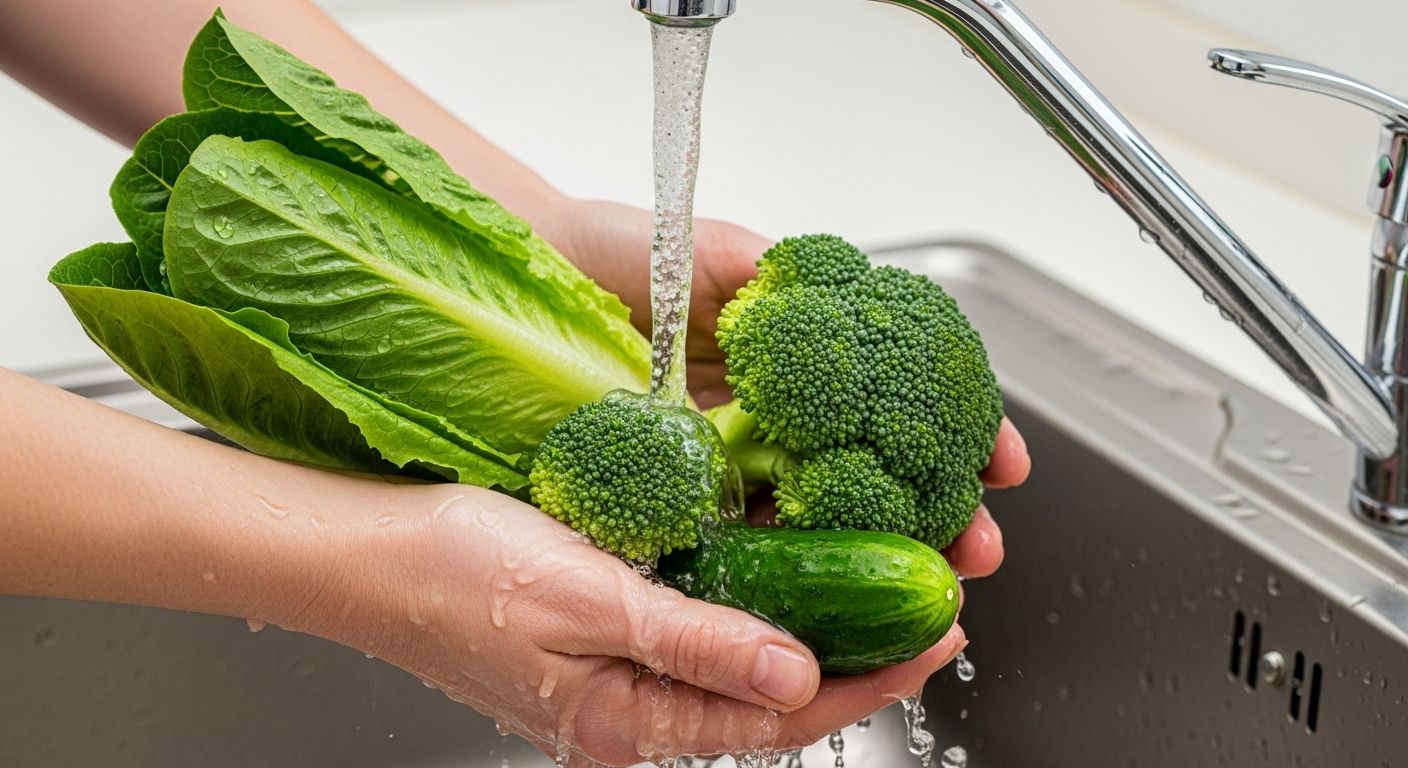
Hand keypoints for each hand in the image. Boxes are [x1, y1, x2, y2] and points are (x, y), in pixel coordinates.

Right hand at [293, 483, 967, 765]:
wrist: (362, 550)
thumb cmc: (449, 573)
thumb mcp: (582, 602)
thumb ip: (695, 642)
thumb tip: (799, 675)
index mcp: (631, 718)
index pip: (782, 713)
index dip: (870, 677)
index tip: (937, 636)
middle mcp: (634, 704)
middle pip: (775, 694)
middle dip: (861, 654)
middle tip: (933, 608)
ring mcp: (620, 670)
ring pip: (747, 660)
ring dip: (818, 626)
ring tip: (882, 588)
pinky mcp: (605, 628)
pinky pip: (706, 627)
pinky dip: (761, 602)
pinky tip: (787, 569)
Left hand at [542, 198, 1031, 580]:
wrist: (518, 286)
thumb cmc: (605, 256)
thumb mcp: (706, 251)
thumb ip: (774, 270)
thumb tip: (842, 286)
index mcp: (788, 365)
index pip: (894, 408)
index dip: (958, 435)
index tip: (1005, 461)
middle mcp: (765, 423)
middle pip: (871, 481)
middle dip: (939, 517)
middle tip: (981, 545)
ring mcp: (722, 467)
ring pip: (817, 527)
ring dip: (881, 560)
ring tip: (935, 585)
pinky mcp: (672, 503)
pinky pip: (737, 548)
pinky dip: (790, 575)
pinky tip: (834, 595)